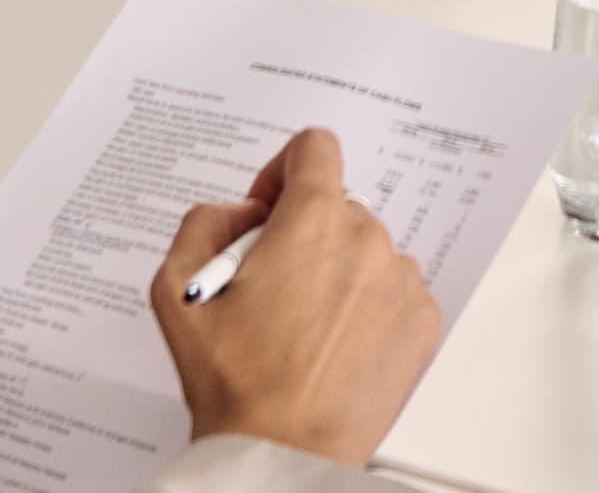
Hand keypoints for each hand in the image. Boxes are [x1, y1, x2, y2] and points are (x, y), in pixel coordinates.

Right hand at [151, 127, 439, 464]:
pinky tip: (333, 346)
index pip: (315, 148)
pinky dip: (366, 308)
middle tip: (270, 290)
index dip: (282, 171)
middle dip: (302, 236)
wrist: (281, 451)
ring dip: (337, 272)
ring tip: (301, 329)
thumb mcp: (177, 292)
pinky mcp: (422, 321)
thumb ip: (201, 224)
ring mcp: (401, 280)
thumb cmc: (235, 383)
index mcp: (313, 221)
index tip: (268, 209)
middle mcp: (367, 240)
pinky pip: (393, 292)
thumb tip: (239, 212)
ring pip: (366, 252)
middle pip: (337, 209)